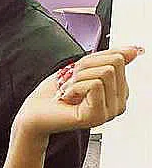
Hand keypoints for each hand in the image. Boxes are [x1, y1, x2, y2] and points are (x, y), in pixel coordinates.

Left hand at [14, 46, 142, 140]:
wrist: (34, 113)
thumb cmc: (55, 92)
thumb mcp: (84, 68)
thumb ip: (110, 59)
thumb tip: (134, 51)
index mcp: (119, 91)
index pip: (119, 58)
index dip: (91, 60)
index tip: (78, 75)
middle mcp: (119, 103)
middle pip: (114, 63)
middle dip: (85, 67)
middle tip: (72, 84)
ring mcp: (110, 112)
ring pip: (105, 72)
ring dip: (78, 78)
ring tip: (69, 92)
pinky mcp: (97, 116)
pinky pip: (95, 85)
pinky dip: (74, 87)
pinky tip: (68, 99)